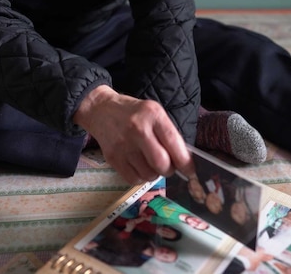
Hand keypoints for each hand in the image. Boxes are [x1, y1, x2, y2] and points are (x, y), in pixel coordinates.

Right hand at [73, 85, 191, 183]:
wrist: (101, 110)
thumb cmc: (133, 113)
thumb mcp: (154, 113)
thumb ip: (168, 133)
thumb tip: (184, 161)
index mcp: (153, 115)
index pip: (173, 142)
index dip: (185, 161)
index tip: (190, 170)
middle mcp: (138, 129)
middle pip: (161, 163)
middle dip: (169, 170)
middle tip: (168, 167)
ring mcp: (124, 145)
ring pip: (148, 174)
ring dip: (154, 174)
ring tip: (150, 163)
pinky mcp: (112, 157)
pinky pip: (133, 179)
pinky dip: (141, 178)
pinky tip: (139, 167)